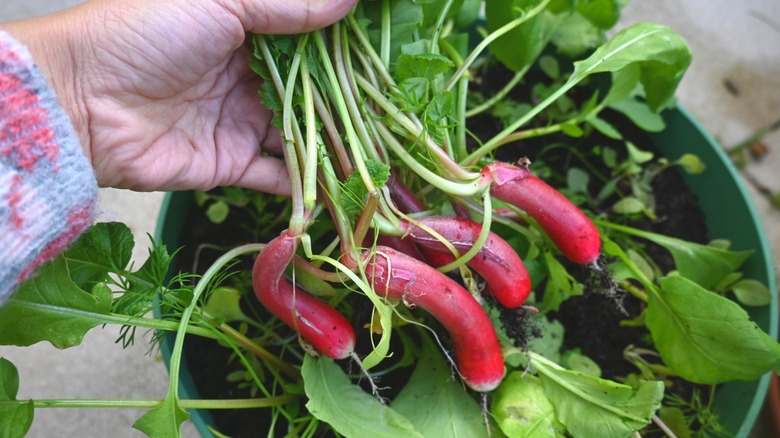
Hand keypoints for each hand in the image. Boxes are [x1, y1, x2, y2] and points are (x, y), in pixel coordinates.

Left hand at [3, 0, 355, 192]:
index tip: (388, 53)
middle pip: (312, 91)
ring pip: (302, 135)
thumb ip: (287, 4)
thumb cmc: (143, 33)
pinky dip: (308, 184)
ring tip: (383, 156)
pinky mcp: (231, 164)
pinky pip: (278, 175)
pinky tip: (345, 188)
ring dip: (338, 145)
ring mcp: (241, 121)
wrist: (81, 101)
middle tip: (399, 111)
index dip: (346, 47)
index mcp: (244, 29)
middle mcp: (247, 76)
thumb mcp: (220, 0)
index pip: (309, 39)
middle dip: (350, 102)